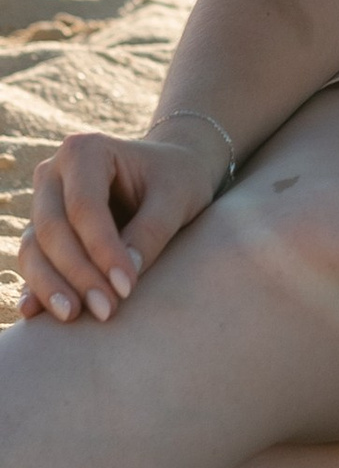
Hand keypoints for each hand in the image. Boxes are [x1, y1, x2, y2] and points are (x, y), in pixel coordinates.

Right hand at [16, 124, 226, 326]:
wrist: (169, 173)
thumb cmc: (177, 179)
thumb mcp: (176, 198)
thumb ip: (151, 232)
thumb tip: (121, 281)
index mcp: (85, 150)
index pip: (85, 206)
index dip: (102, 249)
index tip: (126, 287)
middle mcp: (53, 173)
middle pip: (53, 229)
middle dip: (77, 273)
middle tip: (106, 310)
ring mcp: (42, 202)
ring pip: (34, 248)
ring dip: (51, 286)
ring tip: (74, 317)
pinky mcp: (42, 231)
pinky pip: (32, 261)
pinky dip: (35, 287)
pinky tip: (35, 314)